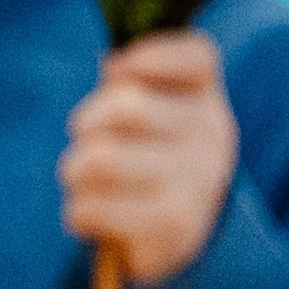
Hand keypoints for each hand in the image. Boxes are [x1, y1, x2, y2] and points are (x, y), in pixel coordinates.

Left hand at [60, 32, 238, 288]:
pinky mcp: (175, 228)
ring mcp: (198, 183)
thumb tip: (114, 69)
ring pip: (103, 161)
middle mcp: (211, 134)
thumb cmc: (143, 153)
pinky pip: (93, 208)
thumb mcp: (146, 103)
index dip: (147, 57)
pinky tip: (96, 215)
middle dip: (86, 124)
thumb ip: (130, 78)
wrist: (174, 233)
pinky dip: (79, 213)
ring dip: (76, 172)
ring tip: (86, 181)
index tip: (117, 71)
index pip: (196, 56)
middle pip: (127, 107)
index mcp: (205, 93)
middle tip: (87, 142)